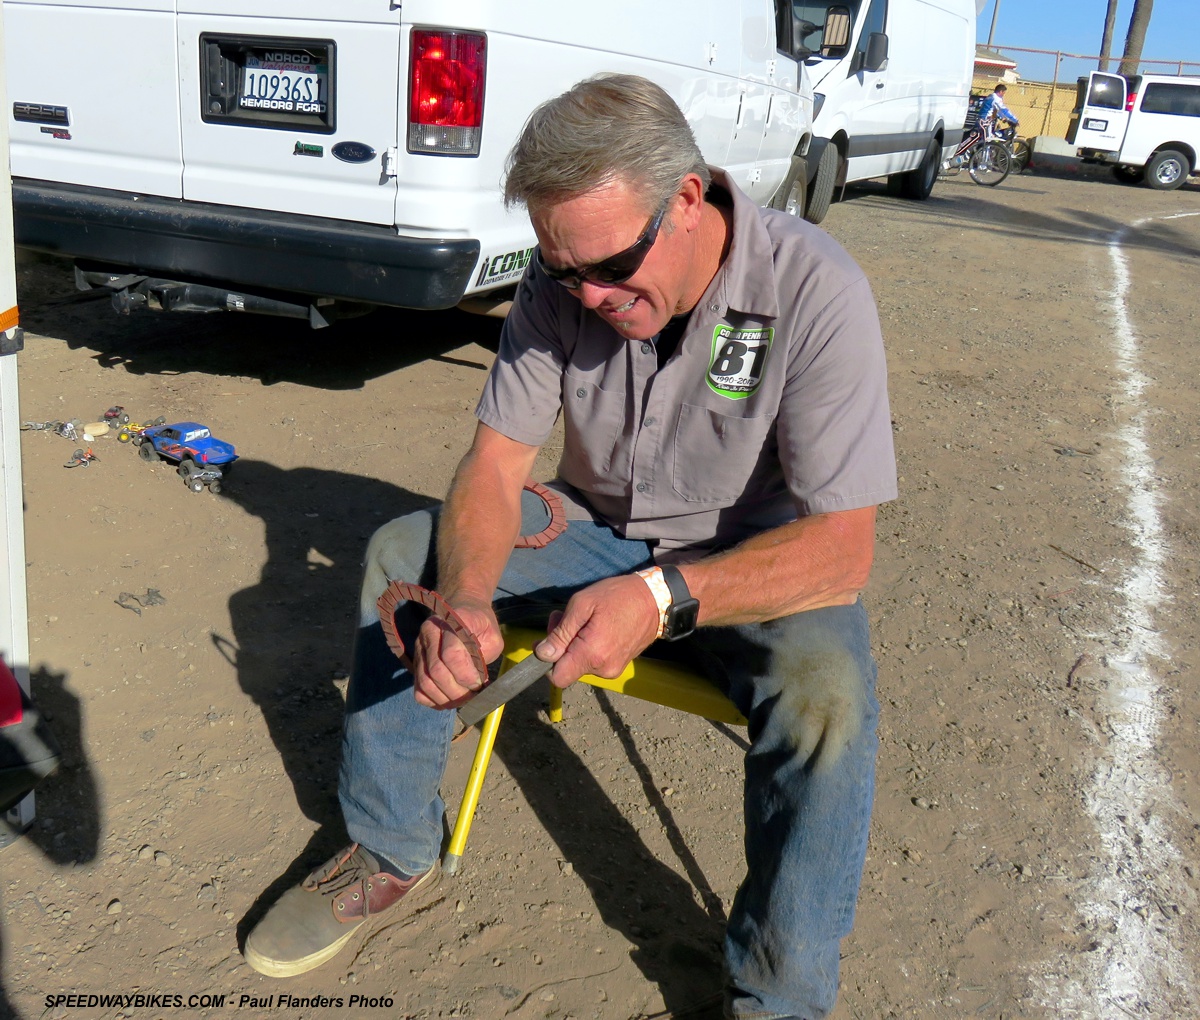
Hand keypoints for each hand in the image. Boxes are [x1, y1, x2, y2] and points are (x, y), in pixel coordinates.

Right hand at [411, 598, 503, 708]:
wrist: (462, 609)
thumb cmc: (480, 625)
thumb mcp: (493, 634)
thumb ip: (488, 654)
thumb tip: (478, 681)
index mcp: (450, 622)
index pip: (451, 654)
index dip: (466, 675)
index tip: (479, 684)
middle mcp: (429, 633)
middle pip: (436, 672)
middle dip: (457, 691)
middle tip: (472, 695)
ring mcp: (419, 648)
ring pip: (425, 683)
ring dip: (446, 699)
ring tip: (463, 700)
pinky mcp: (415, 662)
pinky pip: (418, 690)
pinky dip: (434, 701)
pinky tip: (449, 699)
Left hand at [533, 575, 661, 686]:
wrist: (656, 600)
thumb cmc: (618, 596)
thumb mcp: (582, 605)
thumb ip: (561, 633)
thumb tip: (543, 654)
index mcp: (592, 654)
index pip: (557, 678)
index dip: (547, 662)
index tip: (549, 641)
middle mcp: (603, 669)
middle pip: (567, 668)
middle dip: (561, 645)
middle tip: (562, 617)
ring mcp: (613, 669)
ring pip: (580, 663)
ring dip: (574, 644)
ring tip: (583, 619)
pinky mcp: (619, 665)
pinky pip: (594, 661)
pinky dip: (587, 646)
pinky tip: (594, 626)